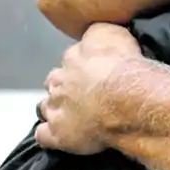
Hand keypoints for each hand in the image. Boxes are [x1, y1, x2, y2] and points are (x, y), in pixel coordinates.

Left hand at [35, 23, 143, 153]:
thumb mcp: (113, 33)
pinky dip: (47, 135)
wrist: (125, 97)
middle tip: (80, 95)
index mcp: (74, 57)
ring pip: (44, 107)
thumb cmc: (124, 66)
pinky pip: (43, 135)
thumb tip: (94, 33)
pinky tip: (56, 136)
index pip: (71, 58)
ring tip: (67, 116)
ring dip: (52, 109)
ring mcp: (56, 108)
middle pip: (54, 82)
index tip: (92, 71)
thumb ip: (99, 32)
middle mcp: (60, 80)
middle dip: (62, 87)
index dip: (81, 65)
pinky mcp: (57, 134)